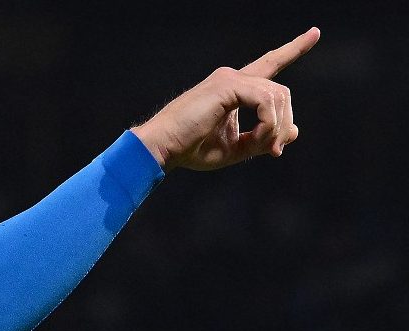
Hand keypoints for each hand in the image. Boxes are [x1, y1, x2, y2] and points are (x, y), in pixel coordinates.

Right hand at [131, 27, 319, 170]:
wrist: (163, 148)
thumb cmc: (191, 150)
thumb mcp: (235, 148)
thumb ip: (263, 139)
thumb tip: (294, 131)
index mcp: (232, 89)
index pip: (269, 64)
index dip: (293, 49)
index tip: (315, 33)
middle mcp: (232, 78)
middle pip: (280, 92)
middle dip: (284, 122)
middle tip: (273, 150)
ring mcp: (229, 79)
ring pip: (276, 97)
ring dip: (276, 127)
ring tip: (263, 148)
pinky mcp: (227, 86)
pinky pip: (265, 102)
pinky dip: (268, 124)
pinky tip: (257, 139)